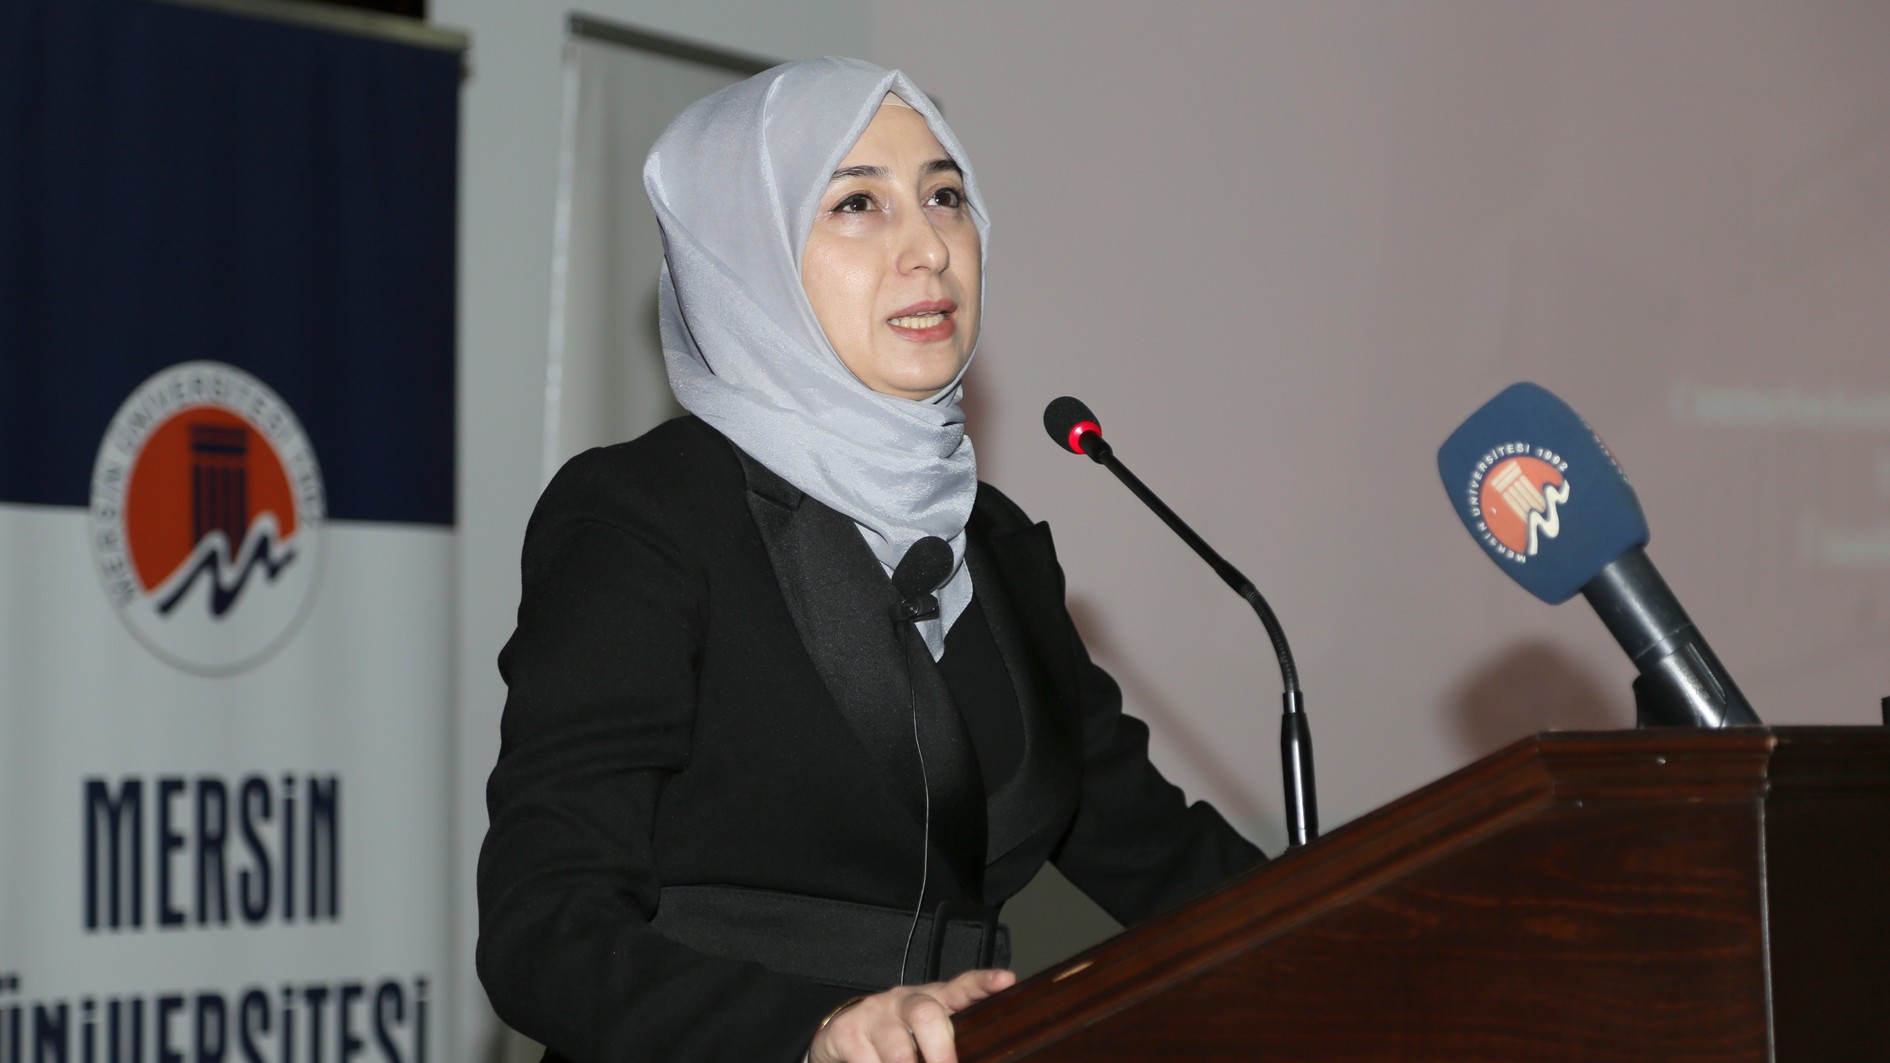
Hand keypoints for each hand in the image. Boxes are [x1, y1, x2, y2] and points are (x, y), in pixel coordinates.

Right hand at [807, 968, 1014, 1062]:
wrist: (841, 1038)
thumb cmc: (896, 1041)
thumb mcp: (925, 1038)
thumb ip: (949, 1042)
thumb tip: (981, 1057)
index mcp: (932, 1000)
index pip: (962, 986)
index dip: (983, 983)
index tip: (1005, 980)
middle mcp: (905, 1001)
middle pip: (928, 1014)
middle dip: (941, 1052)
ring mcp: (875, 1013)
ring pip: (897, 1049)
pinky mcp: (847, 1031)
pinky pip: (866, 1060)